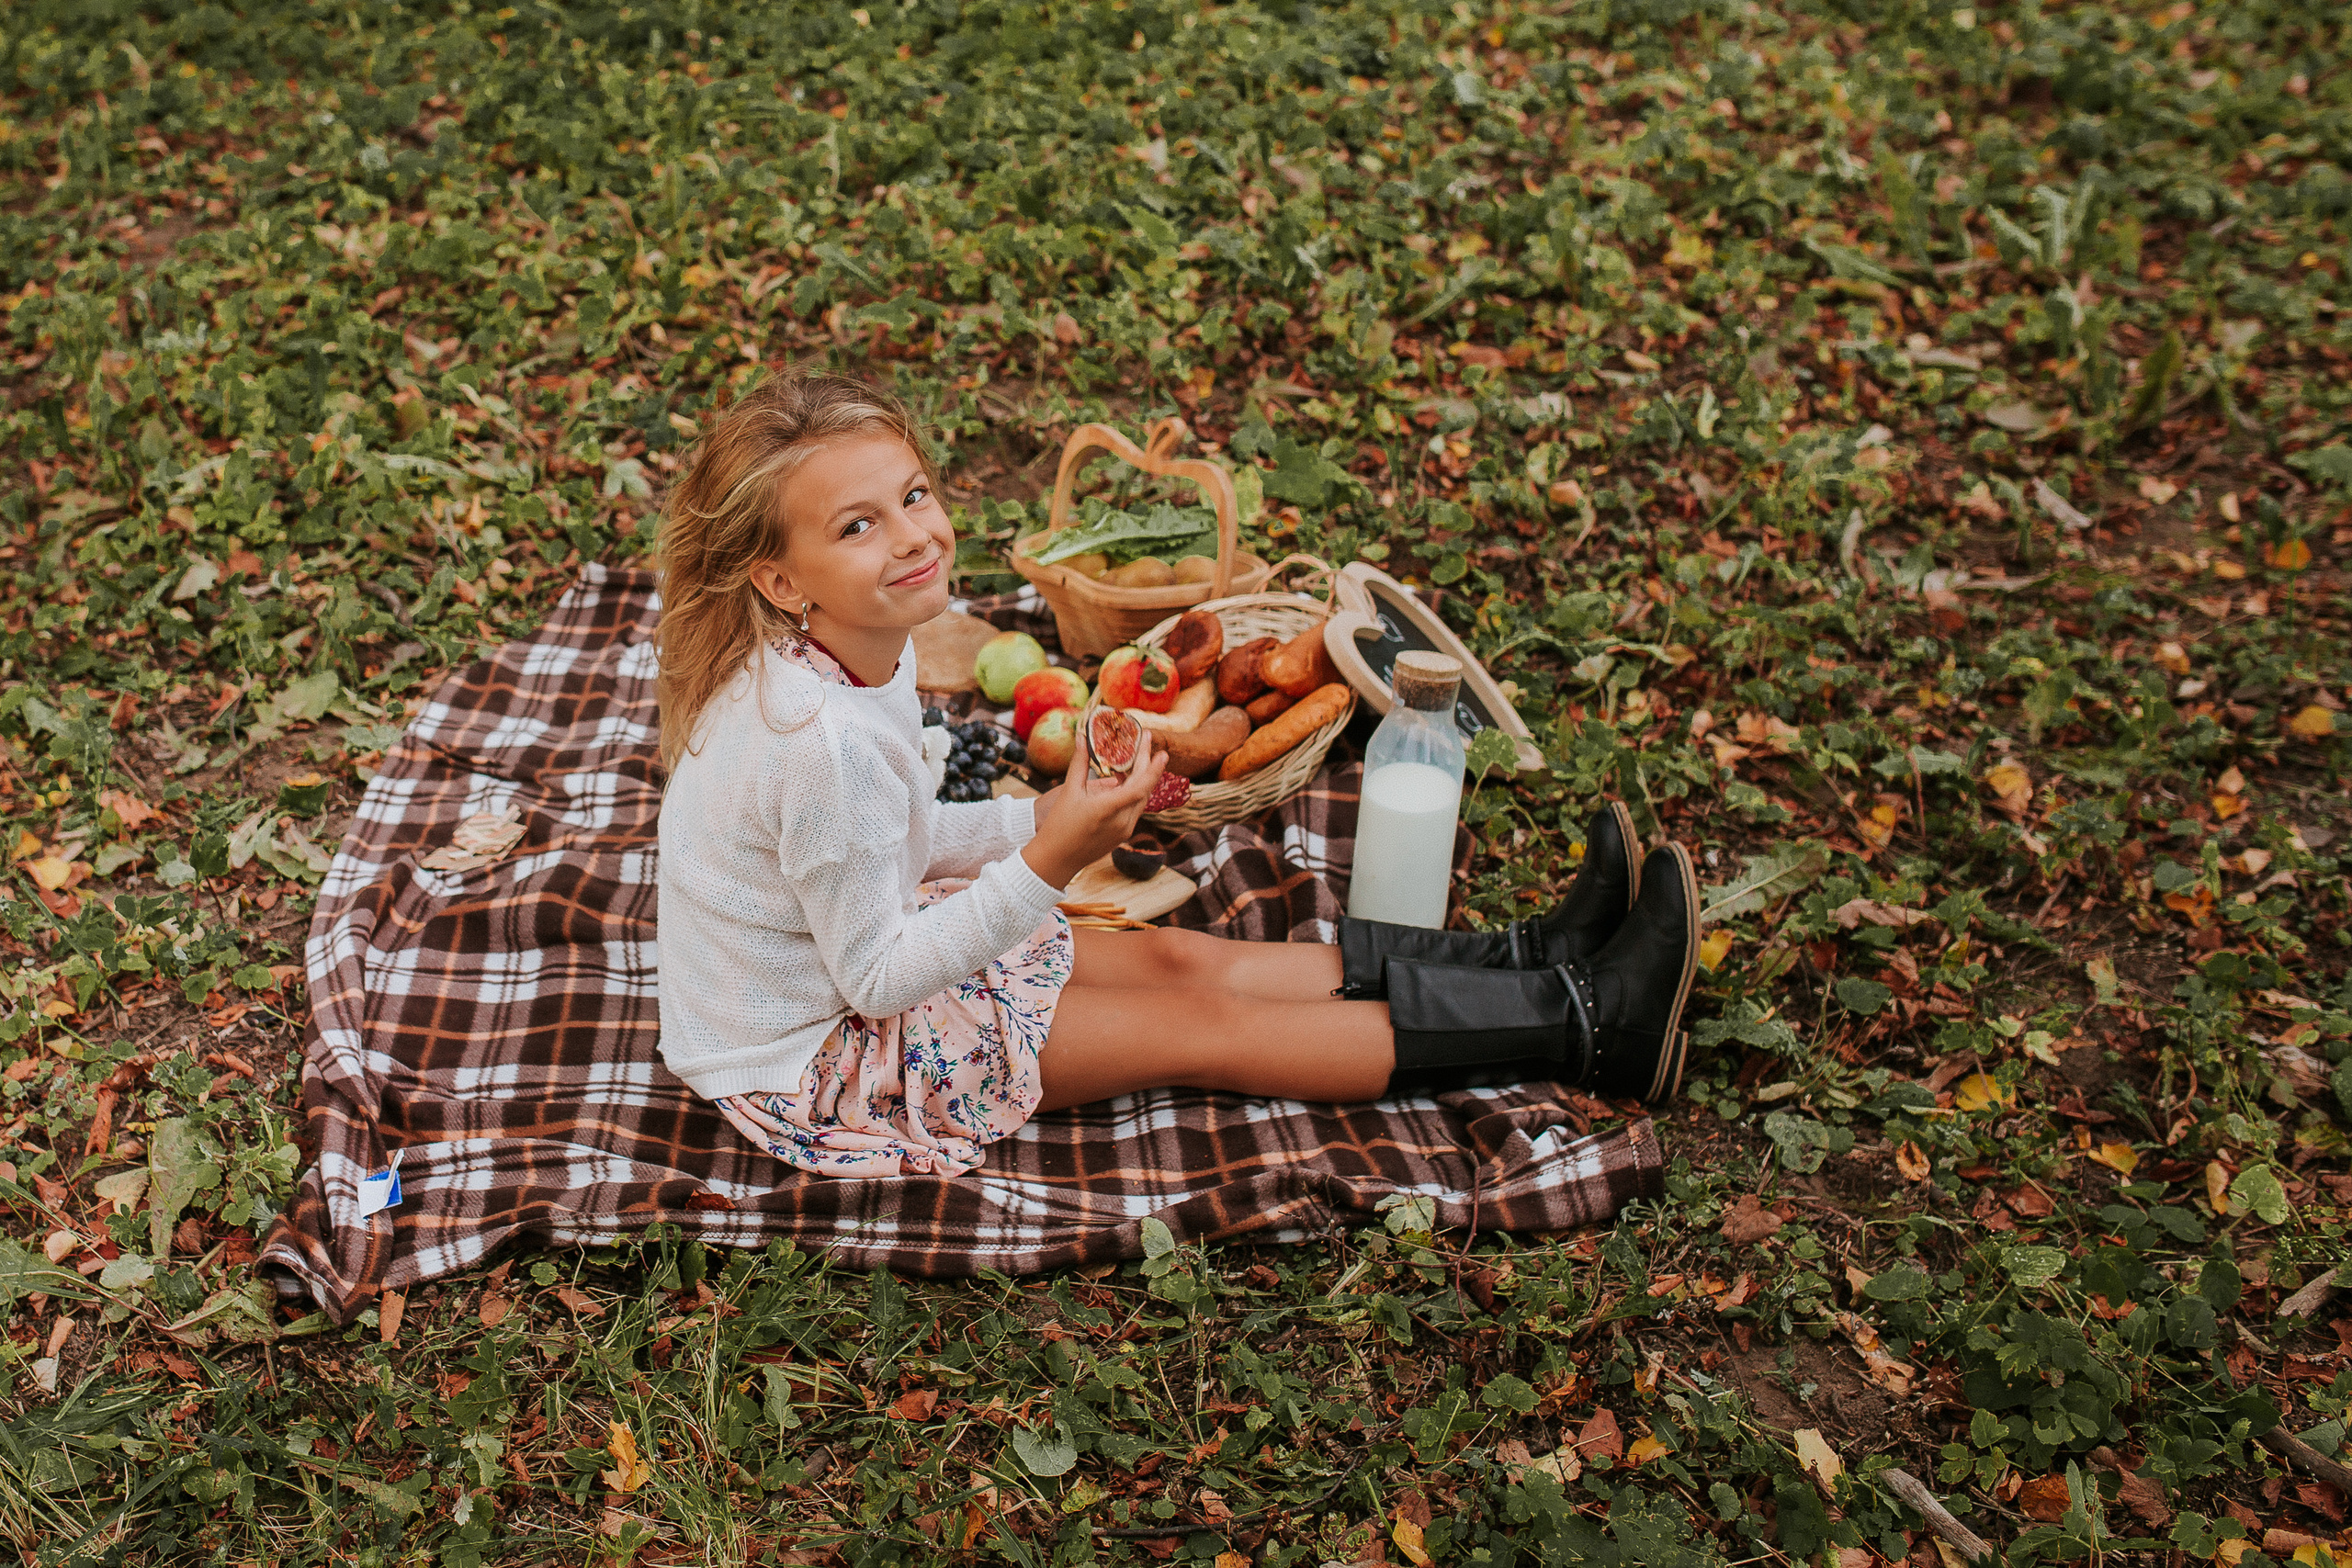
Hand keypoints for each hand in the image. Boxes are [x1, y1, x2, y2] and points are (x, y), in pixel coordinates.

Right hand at [1020, 728, 1165, 889]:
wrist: (1057, 859)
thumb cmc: (1059, 825)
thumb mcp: (1069, 792)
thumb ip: (1079, 763)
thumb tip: (1083, 737)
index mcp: (1109, 809)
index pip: (1140, 787)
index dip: (1153, 769)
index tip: (1162, 752)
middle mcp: (1122, 822)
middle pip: (1144, 790)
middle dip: (1148, 765)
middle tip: (1149, 744)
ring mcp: (1124, 831)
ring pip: (1141, 800)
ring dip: (1143, 779)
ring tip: (1140, 757)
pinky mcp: (1123, 836)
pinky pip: (1135, 810)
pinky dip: (1135, 793)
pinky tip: (1128, 781)